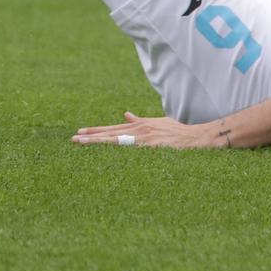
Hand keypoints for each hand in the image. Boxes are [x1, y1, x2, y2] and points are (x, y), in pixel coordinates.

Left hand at [72, 112, 219, 149]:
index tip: (81, 132)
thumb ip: (139, 121)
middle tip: (73, 138)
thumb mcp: (155, 122)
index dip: (96, 131)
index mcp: (139, 126)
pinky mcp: (152, 149)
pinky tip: (104, 155)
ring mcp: (144, 140)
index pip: (113, 129)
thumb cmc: (176, 132)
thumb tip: (126, 114)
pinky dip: (117, 152)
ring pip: (115, 142)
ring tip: (81, 143)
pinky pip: (130, 152)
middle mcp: (139, 131)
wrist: (196, 137)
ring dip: (97, 143)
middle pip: (110, 134)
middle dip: (91, 137)